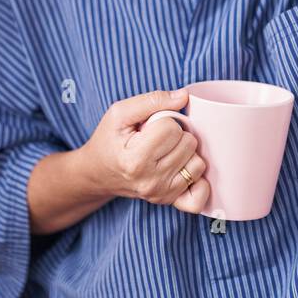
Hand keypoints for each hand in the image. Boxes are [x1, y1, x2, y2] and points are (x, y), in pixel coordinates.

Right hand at [80, 89, 209, 213]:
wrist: (98, 173)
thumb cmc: (109, 141)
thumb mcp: (119, 113)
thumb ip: (151, 101)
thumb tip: (183, 96)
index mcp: (135, 160)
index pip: (172, 128)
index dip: (164, 121)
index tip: (150, 127)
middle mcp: (149, 181)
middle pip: (188, 144)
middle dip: (177, 135)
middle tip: (158, 139)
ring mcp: (160, 194)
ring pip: (198, 164)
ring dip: (186, 154)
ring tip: (166, 152)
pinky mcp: (168, 201)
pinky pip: (200, 194)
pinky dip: (197, 179)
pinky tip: (182, 169)